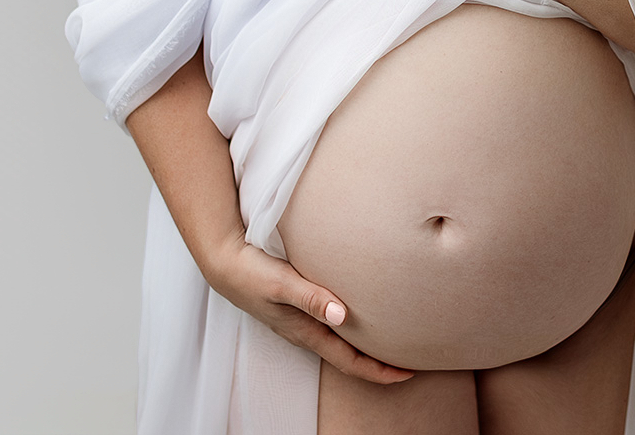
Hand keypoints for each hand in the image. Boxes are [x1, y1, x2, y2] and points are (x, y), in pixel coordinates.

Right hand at [202, 234, 414, 384]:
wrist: (223, 261)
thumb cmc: (251, 273)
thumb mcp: (281, 283)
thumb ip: (310, 298)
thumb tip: (343, 316)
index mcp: (306, 332)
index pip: (349, 361)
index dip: (379, 371)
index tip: (407, 373)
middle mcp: (306, 331)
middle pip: (349, 357)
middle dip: (379, 364)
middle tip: (410, 362)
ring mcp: (300, 321)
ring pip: (340, 342)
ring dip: (366, 347)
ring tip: (392, 342)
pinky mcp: (297, 307)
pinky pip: (331, 326)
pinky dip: (351, 328)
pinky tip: (359, 316)